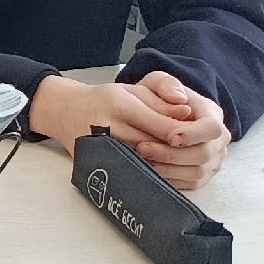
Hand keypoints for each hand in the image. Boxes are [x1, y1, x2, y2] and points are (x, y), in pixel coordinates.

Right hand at [26, 74, 229, 186]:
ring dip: (164, 165)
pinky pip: (129, 172)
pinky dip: (148, 173)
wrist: (66, 112)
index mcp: (119, 104)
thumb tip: (188, 112)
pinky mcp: (97, 162)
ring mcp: (101, 147)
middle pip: (154, 147)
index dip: (183, 134)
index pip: (161, 125)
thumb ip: (161, 100)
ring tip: (179, 164)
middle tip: (194, 155)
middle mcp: (108, 126)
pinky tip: (158, 171)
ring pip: (143, 163)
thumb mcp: (132, 90)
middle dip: (176, 152)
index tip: (197, 138)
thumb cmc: (103, 99)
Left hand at [119, 72, 229, 190]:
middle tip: (143, 148)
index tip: (171, 137)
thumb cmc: (158, 98)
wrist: (156, 114)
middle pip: (204, 154)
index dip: (193, 134)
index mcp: (212, 114)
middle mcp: (218, 139)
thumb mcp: (158, 83)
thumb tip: (179, 100)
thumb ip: (166, 84)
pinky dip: (171, 179)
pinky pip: (191, 184)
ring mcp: (213, 159)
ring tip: (143, 160)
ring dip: (169, 168)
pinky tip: (150, 171)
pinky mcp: (203, 175)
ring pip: (197, 172)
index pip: (212, 127)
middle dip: (173, 154)